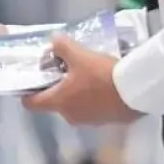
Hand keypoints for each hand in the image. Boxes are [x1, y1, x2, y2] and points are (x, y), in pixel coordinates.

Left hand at [21, 35, 140, 124]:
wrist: (136, 90)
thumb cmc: (102, 75)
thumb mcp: (79, 55)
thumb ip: (61, 47)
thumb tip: (54, 41)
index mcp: (58, 102)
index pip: (31, 104)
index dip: (27, 93)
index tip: (33, 82)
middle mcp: (70, 116)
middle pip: (55, 102)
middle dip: (59, 87)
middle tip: (66, 70)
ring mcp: (89, 121)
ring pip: (76, 105)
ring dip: (78, 93)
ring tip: (88, 75)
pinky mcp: (107, 121)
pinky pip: (94, 109)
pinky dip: (95, 98)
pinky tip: (105, 84)